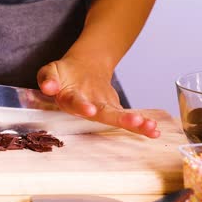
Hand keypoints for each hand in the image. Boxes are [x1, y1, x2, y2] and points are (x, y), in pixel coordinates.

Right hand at [37, 57, 159, 137]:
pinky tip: (154, 131)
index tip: (89, 109)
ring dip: (133, 124)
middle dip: (118, 119)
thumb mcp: (50, 71)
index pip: (75, 103)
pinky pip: (127, 119)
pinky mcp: (112, 110)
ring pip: (116, 119)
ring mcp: (101, 111)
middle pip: (102, 115)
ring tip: (149, 127)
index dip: (82, 106)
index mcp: (68, 99)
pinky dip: (141, 126)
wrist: (77, 71)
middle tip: (133, 121)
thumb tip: (49, 86)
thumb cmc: (62, 75)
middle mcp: (86, 109)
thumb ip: (47, 78)